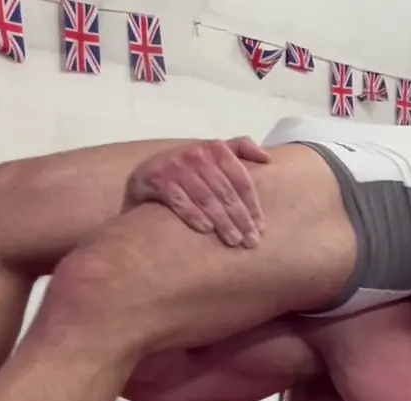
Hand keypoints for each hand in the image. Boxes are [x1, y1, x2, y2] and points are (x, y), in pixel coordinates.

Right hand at [125, 138, 270, 247]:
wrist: (143, 177)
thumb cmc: (187, 170)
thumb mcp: (211, 155)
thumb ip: (239, 150)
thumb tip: (268, 159)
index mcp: (214, 149)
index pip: (241, 179)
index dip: (252, 204)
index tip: (260, 226)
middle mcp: (196, 155)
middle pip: (226, 192)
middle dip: (241, 218)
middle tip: (251, 241)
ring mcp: (176, 167)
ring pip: (206, 198)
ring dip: (222, 222)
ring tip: (234, 241)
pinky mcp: (157, 180)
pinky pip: (180, 200)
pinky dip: (194, 214)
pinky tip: (206, 230)